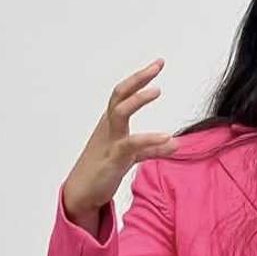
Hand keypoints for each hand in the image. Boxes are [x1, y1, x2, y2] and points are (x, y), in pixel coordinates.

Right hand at [62, 58, 178, 221]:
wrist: (82, 192)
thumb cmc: (102, 168)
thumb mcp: (130, 156)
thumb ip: (152, 149)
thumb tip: (174, 144)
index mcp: (111, 123)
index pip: (124, 93)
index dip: (140, 78)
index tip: (158, 63)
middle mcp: (108, 127)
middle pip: (120, 94)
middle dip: (137, 78)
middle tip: (157, 66)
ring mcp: (109, 141)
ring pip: (119, 112)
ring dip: (137, 100)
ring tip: (157, 90)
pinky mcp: (113, 159)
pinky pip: (131, 145)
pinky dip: (150, 140)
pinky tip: (167, 139)